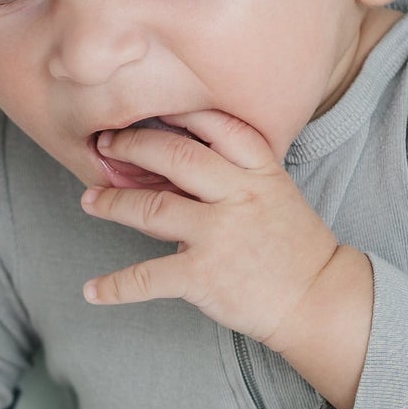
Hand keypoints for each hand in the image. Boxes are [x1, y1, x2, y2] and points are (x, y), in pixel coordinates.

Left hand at [81, 110, 343, 346]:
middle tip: (106, 144)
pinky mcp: (204, 276)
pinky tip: (91, 290)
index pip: (217, 124)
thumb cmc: (293, 245)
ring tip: (89, 201)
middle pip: (174, 155)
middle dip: (132, 145)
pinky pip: (147, 277)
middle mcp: (238, 195)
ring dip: (112, 203)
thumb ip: (235, 172)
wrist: (318, 299)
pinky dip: (114, 285)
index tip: (148, 109)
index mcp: (261, 170)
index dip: (178, 112)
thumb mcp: (276, 192)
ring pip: (151, 207)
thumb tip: (176, 163)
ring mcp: (219, 235)